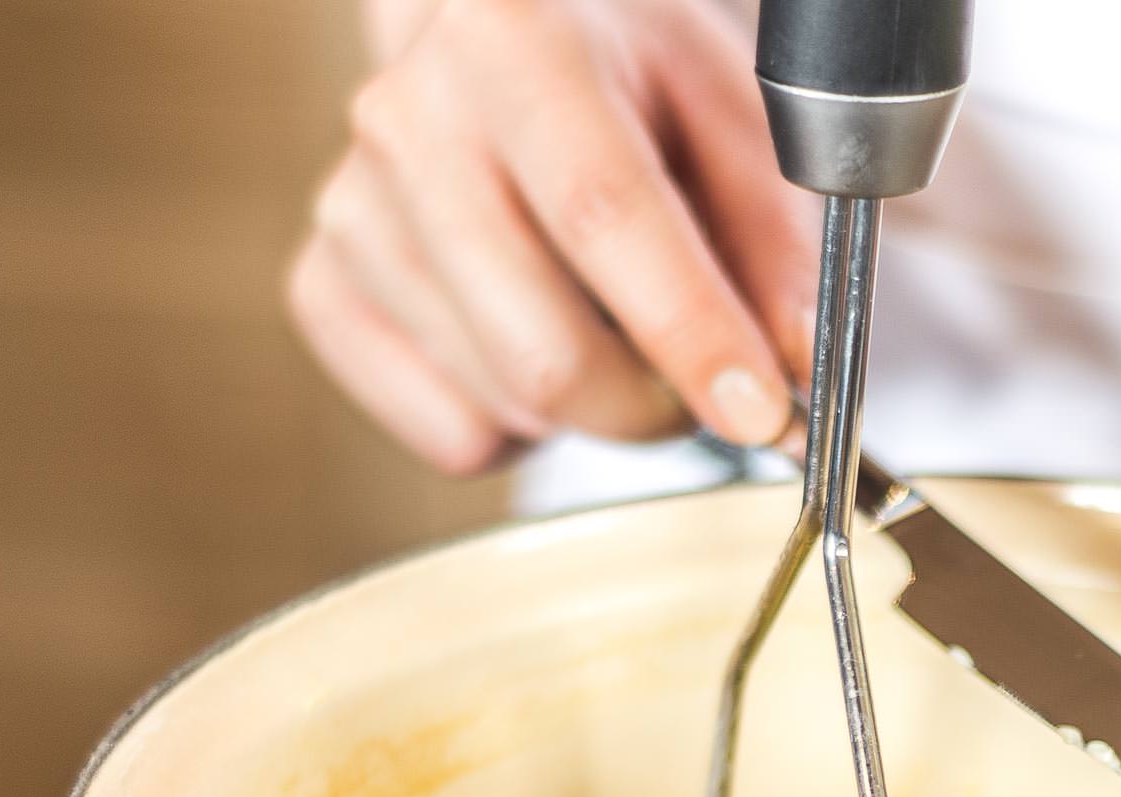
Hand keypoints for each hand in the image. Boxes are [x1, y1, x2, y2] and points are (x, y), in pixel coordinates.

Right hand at [287, 0, 816, 473]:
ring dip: (599, 410)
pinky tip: (544, 337)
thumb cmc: (644, 84)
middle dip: (655, 407)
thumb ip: (781, 252)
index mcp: (515, 38)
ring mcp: (352, 209)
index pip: (603, 214)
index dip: (691, 334)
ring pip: (507, 404)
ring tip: (621, 327)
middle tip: (712, 384)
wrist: (524, 46)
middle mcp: (408, 117)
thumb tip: (797, 385)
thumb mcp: (744, 125)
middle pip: (544, 353)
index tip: (764, 415)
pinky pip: (452, 433)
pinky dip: (523, 426)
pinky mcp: (323, 289)